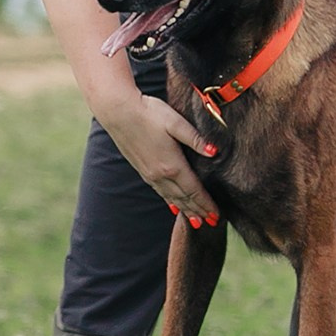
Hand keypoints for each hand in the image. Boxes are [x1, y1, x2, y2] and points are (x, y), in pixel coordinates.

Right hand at [97, 90, 219, 226]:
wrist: (118, 112)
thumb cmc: (149, 113)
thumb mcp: (176, 122)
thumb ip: (196, 139)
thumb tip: (215, 153)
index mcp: (173, 165)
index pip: (194, 191)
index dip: (206, 204)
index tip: (217, 215)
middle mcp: (161, 175)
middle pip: (184, 198)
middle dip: (198, 211)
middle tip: (211, 223)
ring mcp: (150, 174)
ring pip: (171, 198)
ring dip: (185, 210)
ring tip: (195, 221)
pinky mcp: (142, 170)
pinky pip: (160, 192)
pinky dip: (170, 201)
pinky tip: (173, 205)